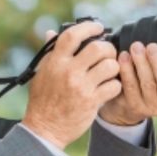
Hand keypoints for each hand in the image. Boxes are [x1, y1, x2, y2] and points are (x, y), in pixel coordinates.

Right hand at [22, 22, 122, 148]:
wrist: (45, 128)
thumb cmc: (42, 101)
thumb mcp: (41, 73)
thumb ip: (49, 53)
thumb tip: (50, 32)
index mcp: (55, 62)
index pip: (72, 35)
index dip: (89, 27)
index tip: (98, 28)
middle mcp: (68, 71)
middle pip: (98, 48)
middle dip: (108, 48)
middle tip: (107, 54)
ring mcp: (81, 87)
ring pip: (110, 65)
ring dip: (113, 67)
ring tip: (109, 72)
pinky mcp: (91, 101)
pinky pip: (114, 85)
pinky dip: (115, 85)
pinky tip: (108, 88)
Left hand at [99, 42, 156, 124]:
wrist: (130, 103)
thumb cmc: (154, 79)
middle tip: (151, 46)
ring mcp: (150, 106)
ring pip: (147, 84)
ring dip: (141, 63)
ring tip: (136, 47)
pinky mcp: (133, 105)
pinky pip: (130, 87)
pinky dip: (127, 70)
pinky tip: (124, 57)